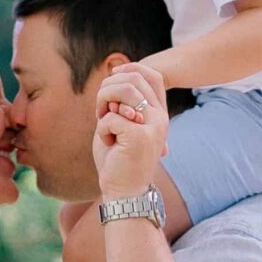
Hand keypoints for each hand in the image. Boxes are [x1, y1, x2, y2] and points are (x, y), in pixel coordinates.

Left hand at [93, 63, 168, 198]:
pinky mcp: (139, 136)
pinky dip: (102, 129)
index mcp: (159, 113)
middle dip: (107, 89)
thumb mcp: (122, 125)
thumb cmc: (118, 159)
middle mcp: (160, 117)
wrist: (124, 192)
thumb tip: (115, 73)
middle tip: (101, 111)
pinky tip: (109, 144)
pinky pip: (111, 117)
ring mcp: (152, 126)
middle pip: (133, 78)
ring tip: (103, 123)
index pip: (151, 74)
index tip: (111, 82)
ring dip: (103, 103)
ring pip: (123, 91)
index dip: (129, 69)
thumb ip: (121, 102)